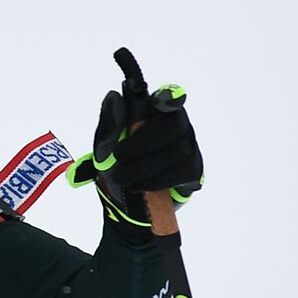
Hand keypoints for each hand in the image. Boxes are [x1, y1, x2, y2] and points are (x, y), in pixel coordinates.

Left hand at [69, 83, 202, 231]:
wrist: (123, 200)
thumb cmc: (116, 163)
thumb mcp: (104, 145)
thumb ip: (109, 124)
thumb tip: (114, 97)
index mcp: (154, 112)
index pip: (169, 97)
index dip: (169, 98)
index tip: (160, 101)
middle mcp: (177, 125)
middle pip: (173, 125)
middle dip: (143, 142)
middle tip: (118, 156)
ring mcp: (189, 147)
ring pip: (176, 152)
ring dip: (144, 167)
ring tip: (122, 177)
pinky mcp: (193, 170)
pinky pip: (181, 173)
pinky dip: (156, 181)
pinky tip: (140, 186)